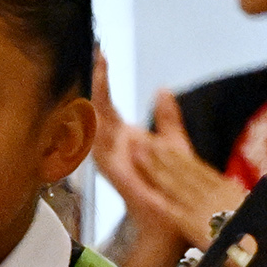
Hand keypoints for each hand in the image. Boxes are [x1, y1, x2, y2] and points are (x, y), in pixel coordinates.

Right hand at [92, 64, 245, 252]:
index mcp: (121, 138)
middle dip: (93, 77)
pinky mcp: (110, 167)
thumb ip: (167, 118)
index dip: (102, 78)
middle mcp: (109, 145)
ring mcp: (107, 156)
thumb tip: (161, 90)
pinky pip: (99, 139)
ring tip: (96, 66)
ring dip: (93, 93)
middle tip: (93, 48)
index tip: (100, 51)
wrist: (169, 218)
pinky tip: (93, 100)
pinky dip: (94, 121)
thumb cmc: (170, 187)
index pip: (106, 102)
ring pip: (94, 118)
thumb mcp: (173, 143)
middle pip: (94, 105)